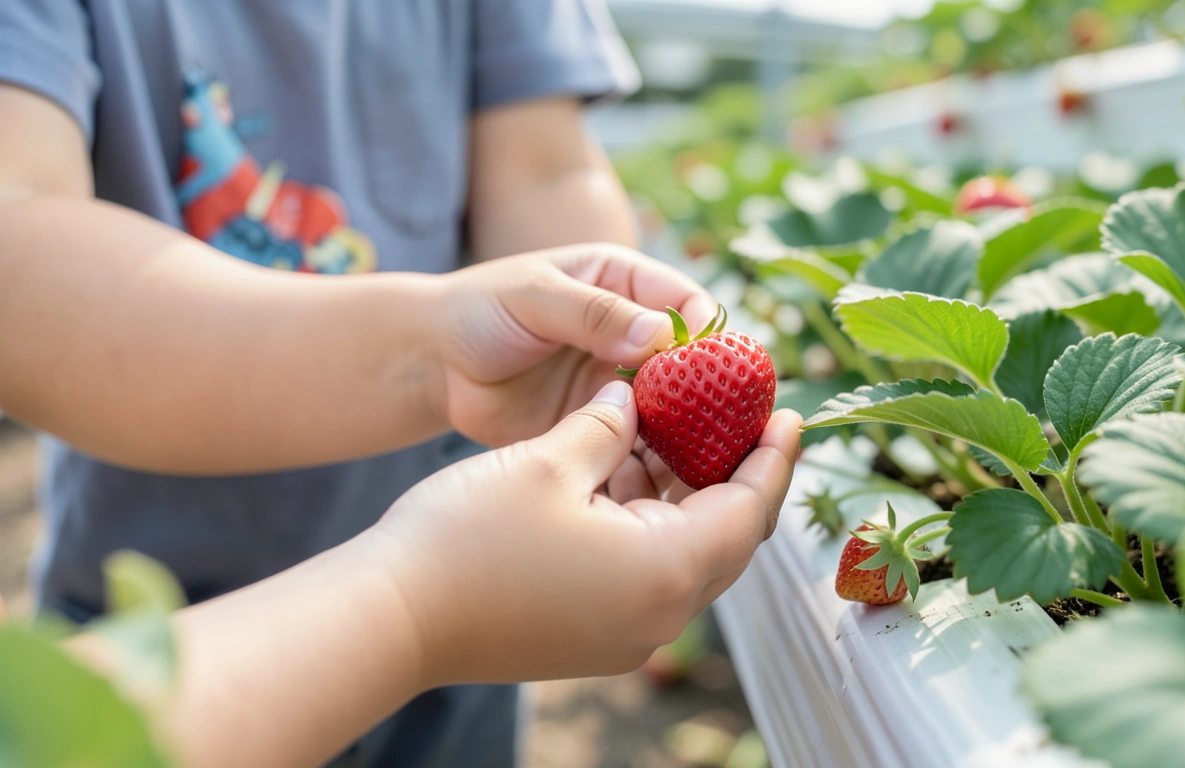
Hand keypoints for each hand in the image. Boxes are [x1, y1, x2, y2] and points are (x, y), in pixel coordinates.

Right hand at [372, 380, 801, 684]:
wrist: (389, 618)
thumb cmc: (468, 536)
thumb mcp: (550, 458)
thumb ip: (610, 424)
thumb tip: (635, 398)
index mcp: (665, 569)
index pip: (748, 506)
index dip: (772, 456)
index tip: (788, 412)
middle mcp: (659, 614)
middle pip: (726, 537)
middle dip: (737, 474)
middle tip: (745, 420)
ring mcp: (626, 634)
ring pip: (684, 555)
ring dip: (687, 498)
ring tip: (681, 435)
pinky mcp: (593, 637)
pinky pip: (648, 575)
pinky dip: (651, 526)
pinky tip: (631, 476)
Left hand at [435, 243, 715, 446]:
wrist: (433, 363)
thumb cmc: (479, 310)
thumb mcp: (534, 297)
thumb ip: (594, 313)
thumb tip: (660, 336)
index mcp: (626, 284)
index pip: (686, 304)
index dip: (707, 334)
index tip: (713, 369)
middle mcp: (633, 334)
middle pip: (692, 362)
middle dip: (707, 391)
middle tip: (720, 425)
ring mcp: (620, 383)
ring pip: (673, 408)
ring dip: (686, 431)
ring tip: (698, 458)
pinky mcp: (601, 425)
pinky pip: (640, 443)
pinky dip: (654, 459)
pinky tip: (661, 479)